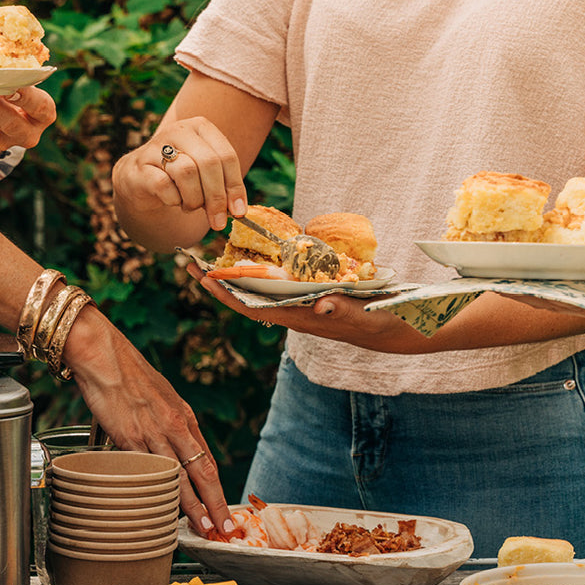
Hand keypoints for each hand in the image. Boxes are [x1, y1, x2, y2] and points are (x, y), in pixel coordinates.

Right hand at [62, 305, 234, 538]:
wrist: (103, 355)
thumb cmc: (128, 373)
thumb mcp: (161, 395)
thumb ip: (170, 422)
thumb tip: (174, 446)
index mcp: (184, 415)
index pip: (207, 459)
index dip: (217, 489)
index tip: (224, 510)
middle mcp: (175, 425)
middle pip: (202, 472)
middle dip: (216, 504)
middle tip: (224, 530)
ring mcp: (153, 433)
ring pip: (179, 477)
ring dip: (192, 507)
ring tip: (203, 528)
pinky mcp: (128, 437)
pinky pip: (148, 471)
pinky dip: (157, 492)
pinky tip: (163, 509)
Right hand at [112, 116, 247, 232]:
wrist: (140, 179)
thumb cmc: (180, 178)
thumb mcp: (206, 177)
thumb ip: (223, 188)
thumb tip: (238, 210)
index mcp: (201, 128)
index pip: (227, 156)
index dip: (235, 186)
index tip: (238, 211)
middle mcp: (179, 131)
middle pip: (209, 163)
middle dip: (217, 197)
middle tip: (218, 222)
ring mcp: (157, 146)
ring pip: (187, 172)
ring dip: (193, 199)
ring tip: (190, 206)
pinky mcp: (141, 165)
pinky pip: (163, 185)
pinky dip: (173, 200)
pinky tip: (173, 201)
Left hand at [191, 259, 401, 345]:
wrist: (394, 328)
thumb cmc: (377, 322)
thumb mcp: (361, 315)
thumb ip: (342, 310)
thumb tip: (322, 303)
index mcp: (298, 318)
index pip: (252, 308)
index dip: (227, 295)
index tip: (203, 279)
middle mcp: (293, 312)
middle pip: (247, 298)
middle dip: (219, 282)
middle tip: (191, 262)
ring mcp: (299, 305)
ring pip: (258, 290)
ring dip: (234, 275)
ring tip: (212, 256)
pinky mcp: (309, 297)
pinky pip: (275, 284)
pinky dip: (259, 271)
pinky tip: (253, 257)